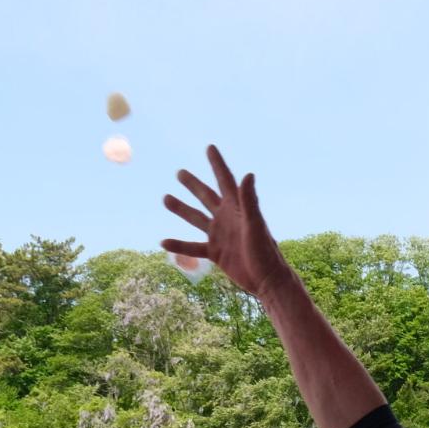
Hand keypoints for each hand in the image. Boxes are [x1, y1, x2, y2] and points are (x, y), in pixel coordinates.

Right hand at [162, 146, 288, 297]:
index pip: (225, 180)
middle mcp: (226, 218)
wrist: (266, 280)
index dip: (217, 164)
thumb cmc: (265, 251)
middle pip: (206, 197)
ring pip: (196, 218)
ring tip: (166, 198)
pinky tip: (163, 242)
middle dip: (193, 185)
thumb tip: (248, 174)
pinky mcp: (215, 252)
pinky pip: (192, 247)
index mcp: (237, 208)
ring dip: (181, 209)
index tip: (210, 147)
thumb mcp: (255, 224)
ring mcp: (220, 235)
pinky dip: (179, 245)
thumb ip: (249, 200)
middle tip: (180, 172)